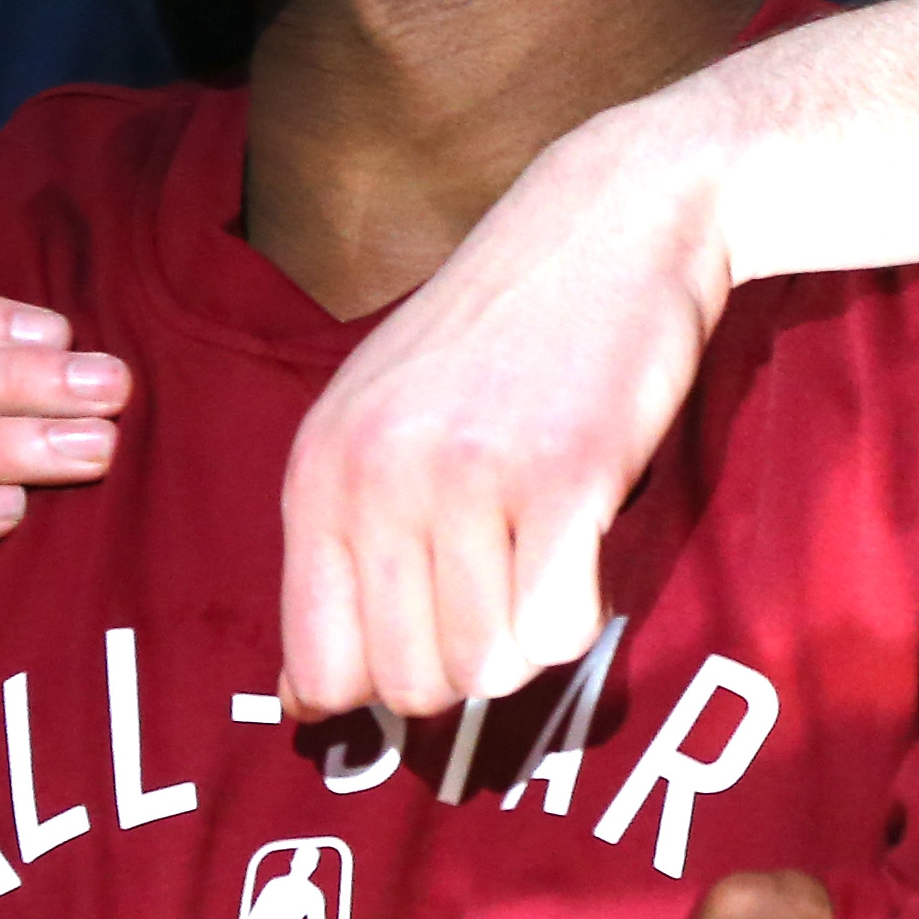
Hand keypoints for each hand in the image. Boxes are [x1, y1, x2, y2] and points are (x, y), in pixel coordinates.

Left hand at [279, 102, 728, 718]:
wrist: (611, 218)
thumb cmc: (497, 336)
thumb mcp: (378, 421)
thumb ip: (338, 548)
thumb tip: (307, 700)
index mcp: (319, 468)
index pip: (321, 664)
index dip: (380, 683)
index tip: (429, 642)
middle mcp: (377, 476)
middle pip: (411, 685)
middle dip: (464, 665)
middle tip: (501, 588)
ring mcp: (467, 476)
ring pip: (488, 670)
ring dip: (528, 639)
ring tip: (541, 554)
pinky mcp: (563, 476)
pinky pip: (557, 631)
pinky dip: (579, 614)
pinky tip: (581, 544)